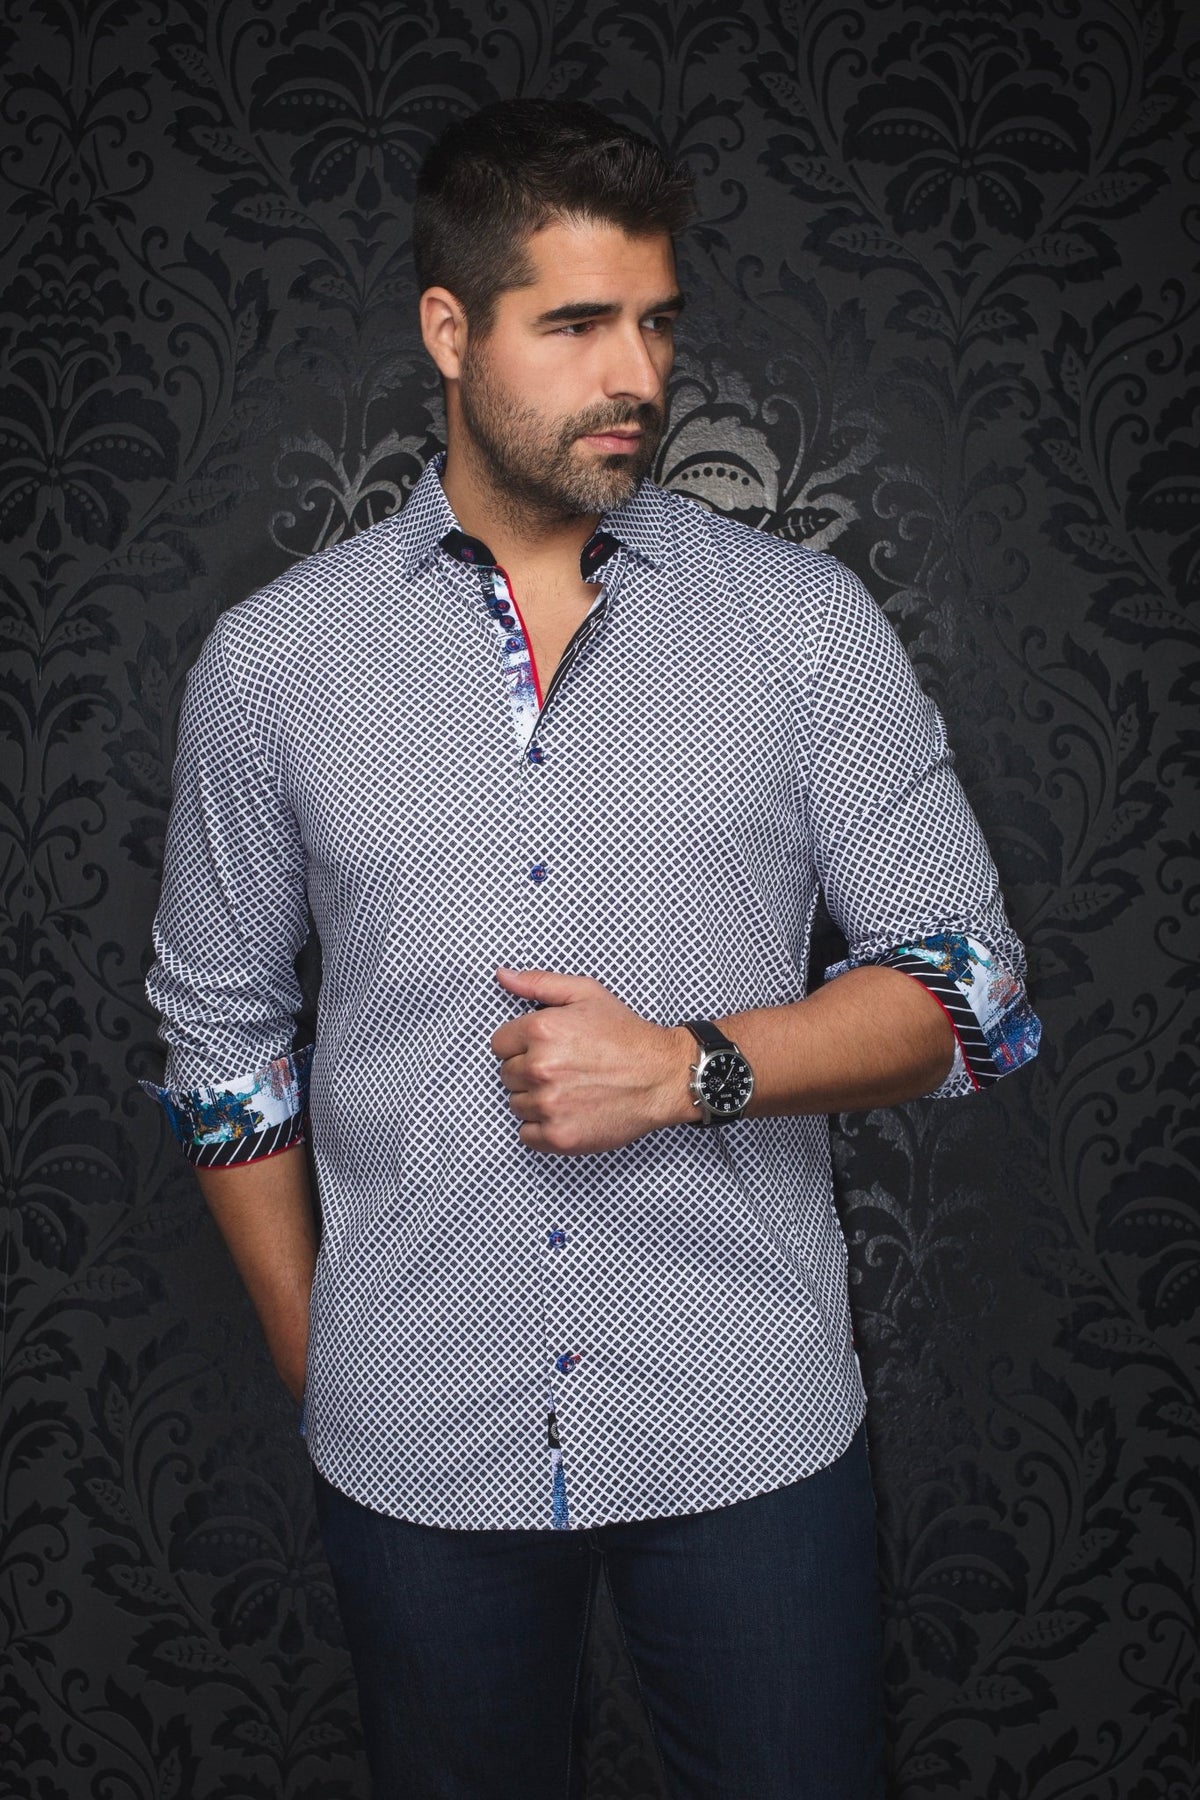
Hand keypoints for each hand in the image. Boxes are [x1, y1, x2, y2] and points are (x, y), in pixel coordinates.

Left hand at [491, 968, 694, 1153]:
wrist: (663, 1077)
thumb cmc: (626, 1035)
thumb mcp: (586, 994)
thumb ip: (539, 983)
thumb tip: (502, 975)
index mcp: (541, 1030)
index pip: (499, 1044)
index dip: (521, 1044)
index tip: (547, 1048)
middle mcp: (540, 1068)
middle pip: (506, 1075)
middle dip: (529, 1071)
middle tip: (564, 1068)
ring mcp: (549, 1105)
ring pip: (516, 1104)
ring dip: (535, 1099)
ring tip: (570, 1089)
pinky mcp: (559, 1137)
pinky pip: (526, 1135)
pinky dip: (542, 1128)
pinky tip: (568, 1112)